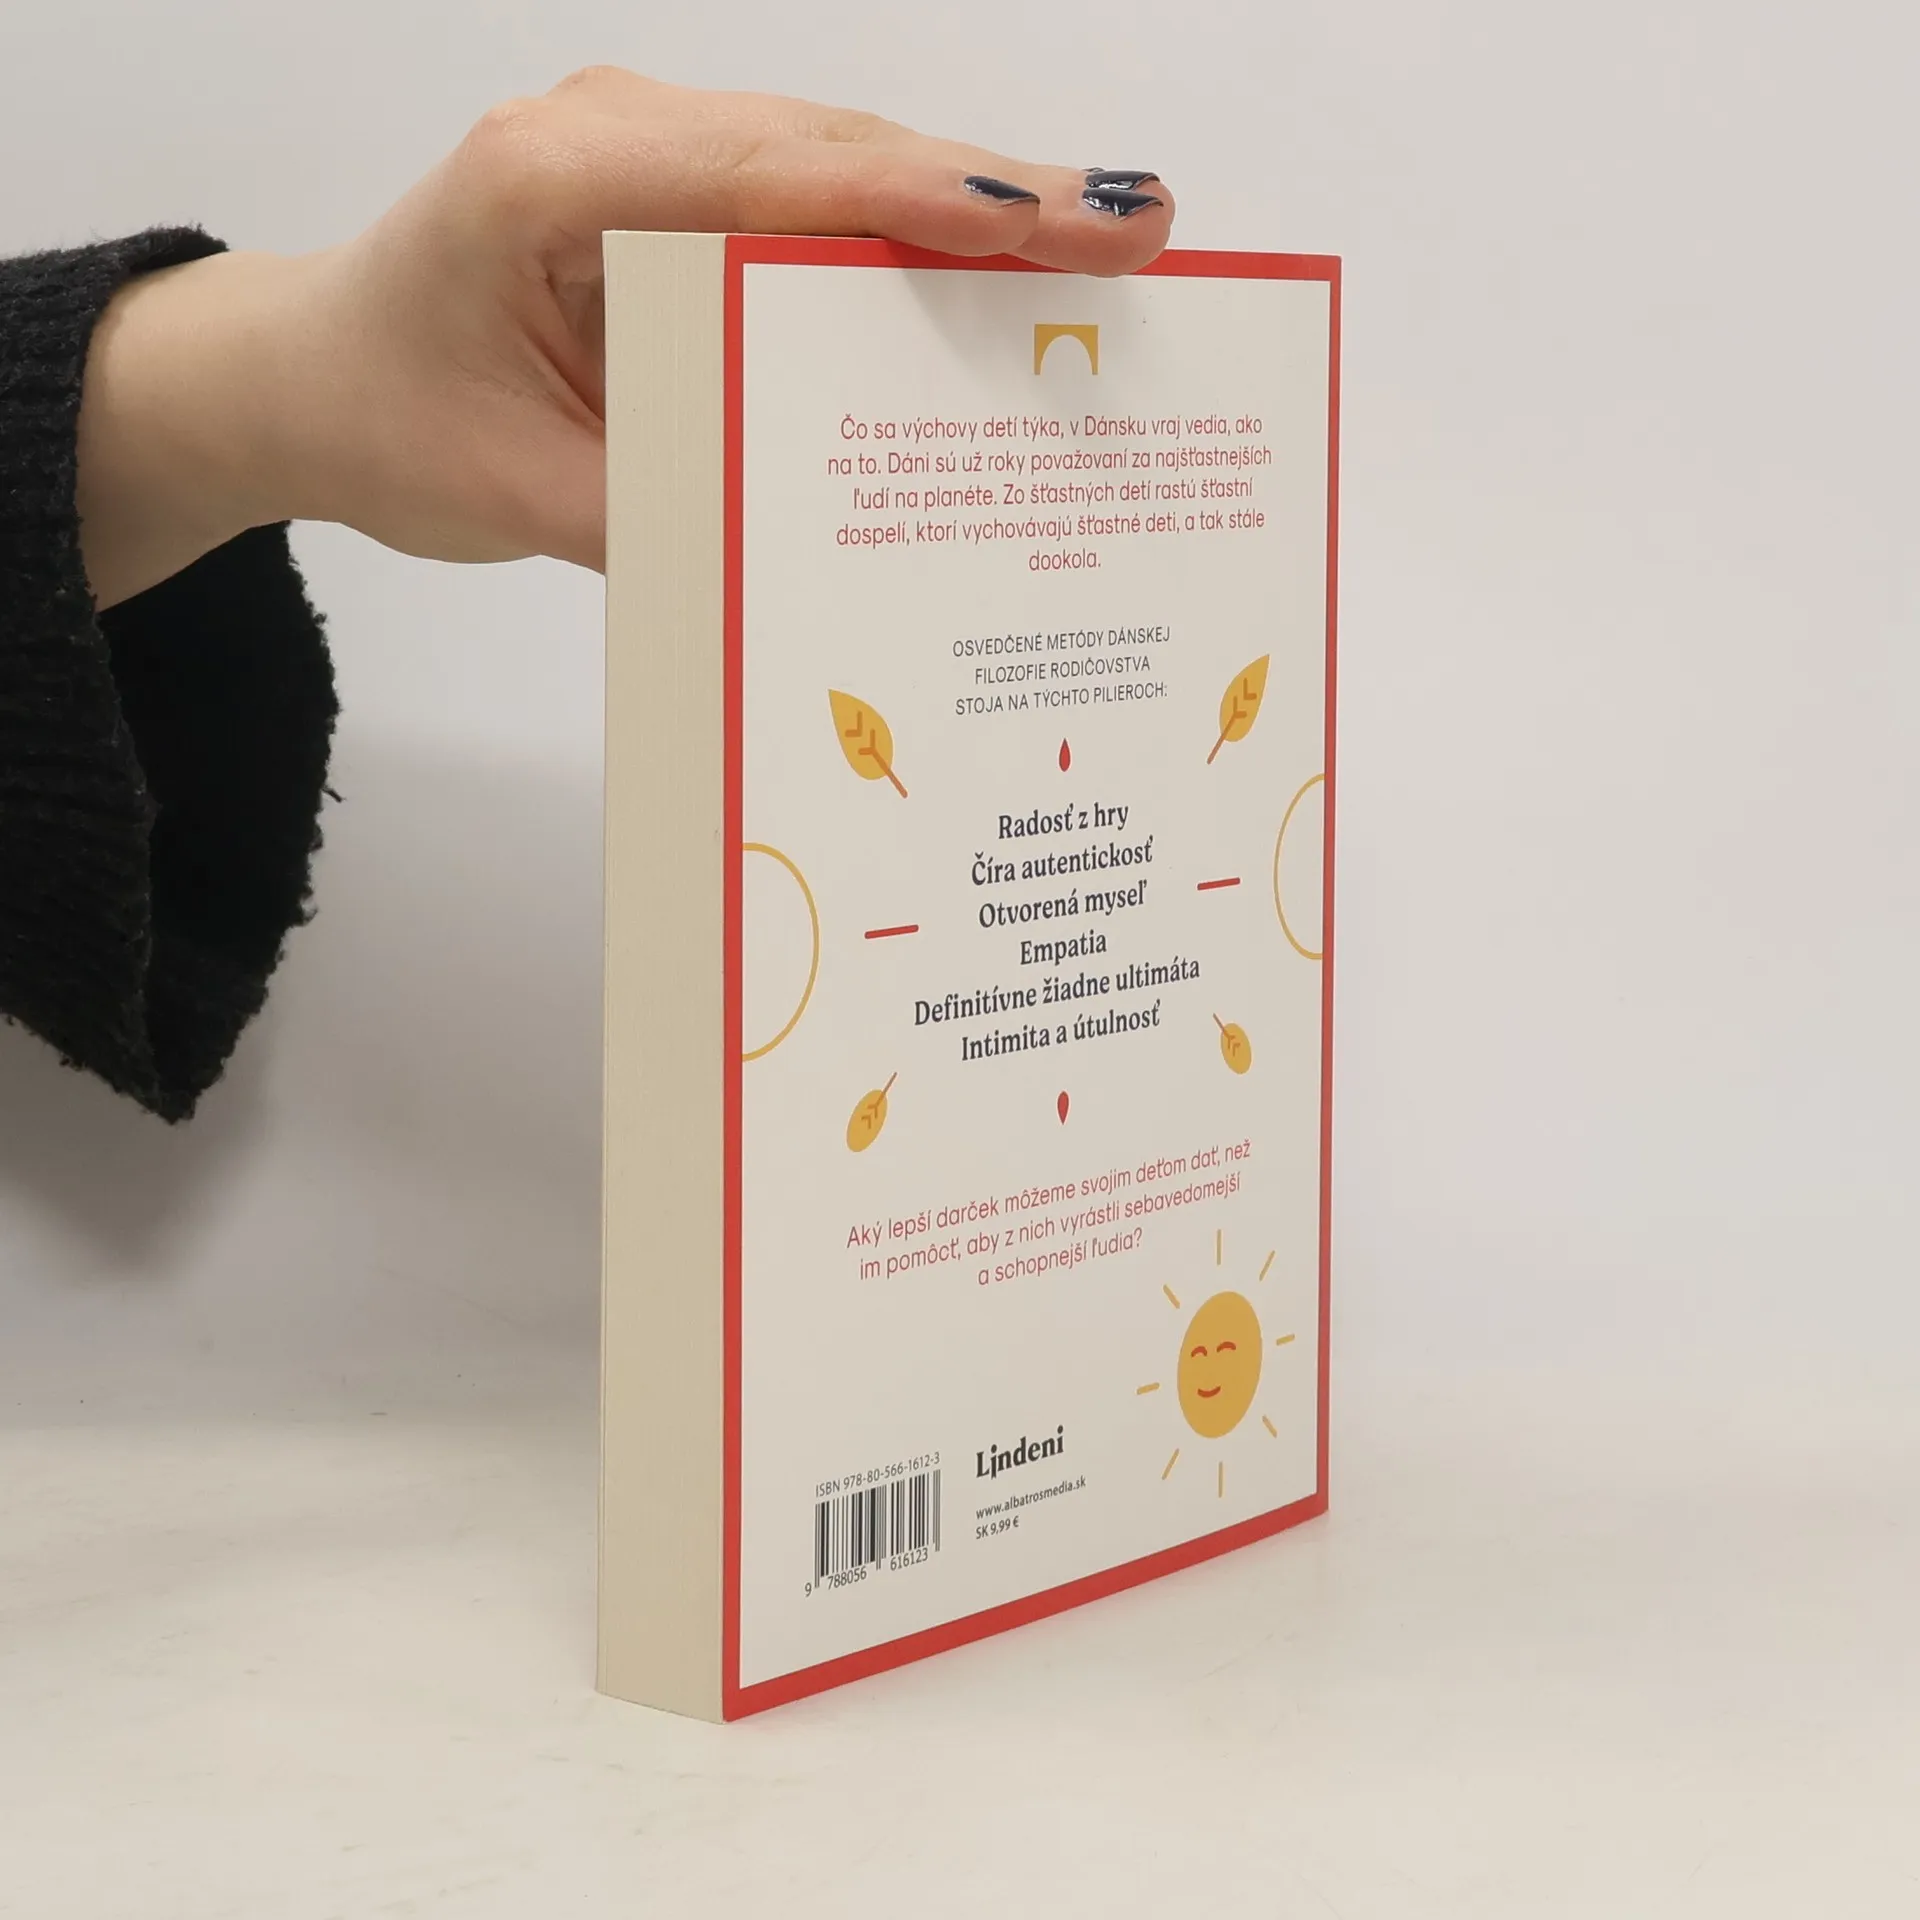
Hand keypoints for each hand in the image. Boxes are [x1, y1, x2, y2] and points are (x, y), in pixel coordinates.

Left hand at [77, 71, 1173, 606]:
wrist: (314, 382)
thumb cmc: (392, 420)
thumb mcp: (518, 494)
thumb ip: (666, 508)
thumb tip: (827, 547)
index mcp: (555, 178)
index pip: (774, 174)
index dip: (927, 198)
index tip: (1053, 220)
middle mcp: (615, 139)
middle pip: (835, 150)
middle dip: (995, 193)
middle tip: (1141, 231)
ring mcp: (653, 161)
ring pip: (839, 168)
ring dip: (972, 211)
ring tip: (1107, 248)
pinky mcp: (680, 204)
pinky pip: (811, 211)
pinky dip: (910, 245)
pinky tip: (1002, 283)